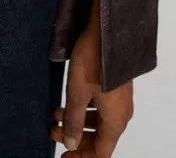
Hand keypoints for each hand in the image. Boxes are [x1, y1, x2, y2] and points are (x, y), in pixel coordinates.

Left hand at [49, 0, 133, 155]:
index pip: (101, 153)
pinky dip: (84, 109)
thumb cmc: (94, 61)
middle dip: (75, 138)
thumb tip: (70, 144)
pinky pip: (101, 107)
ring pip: (99, 122)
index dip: (82, 157)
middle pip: (100, 139)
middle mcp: (121, 114)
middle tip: (54, 133)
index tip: (63, 157)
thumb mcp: (77, 93)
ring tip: (55, 115)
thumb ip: (73, 121)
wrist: (109, 30)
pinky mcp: (116, 86)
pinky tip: (67, 101)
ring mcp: (120, 99)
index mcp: (115, 121)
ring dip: (77, 122)